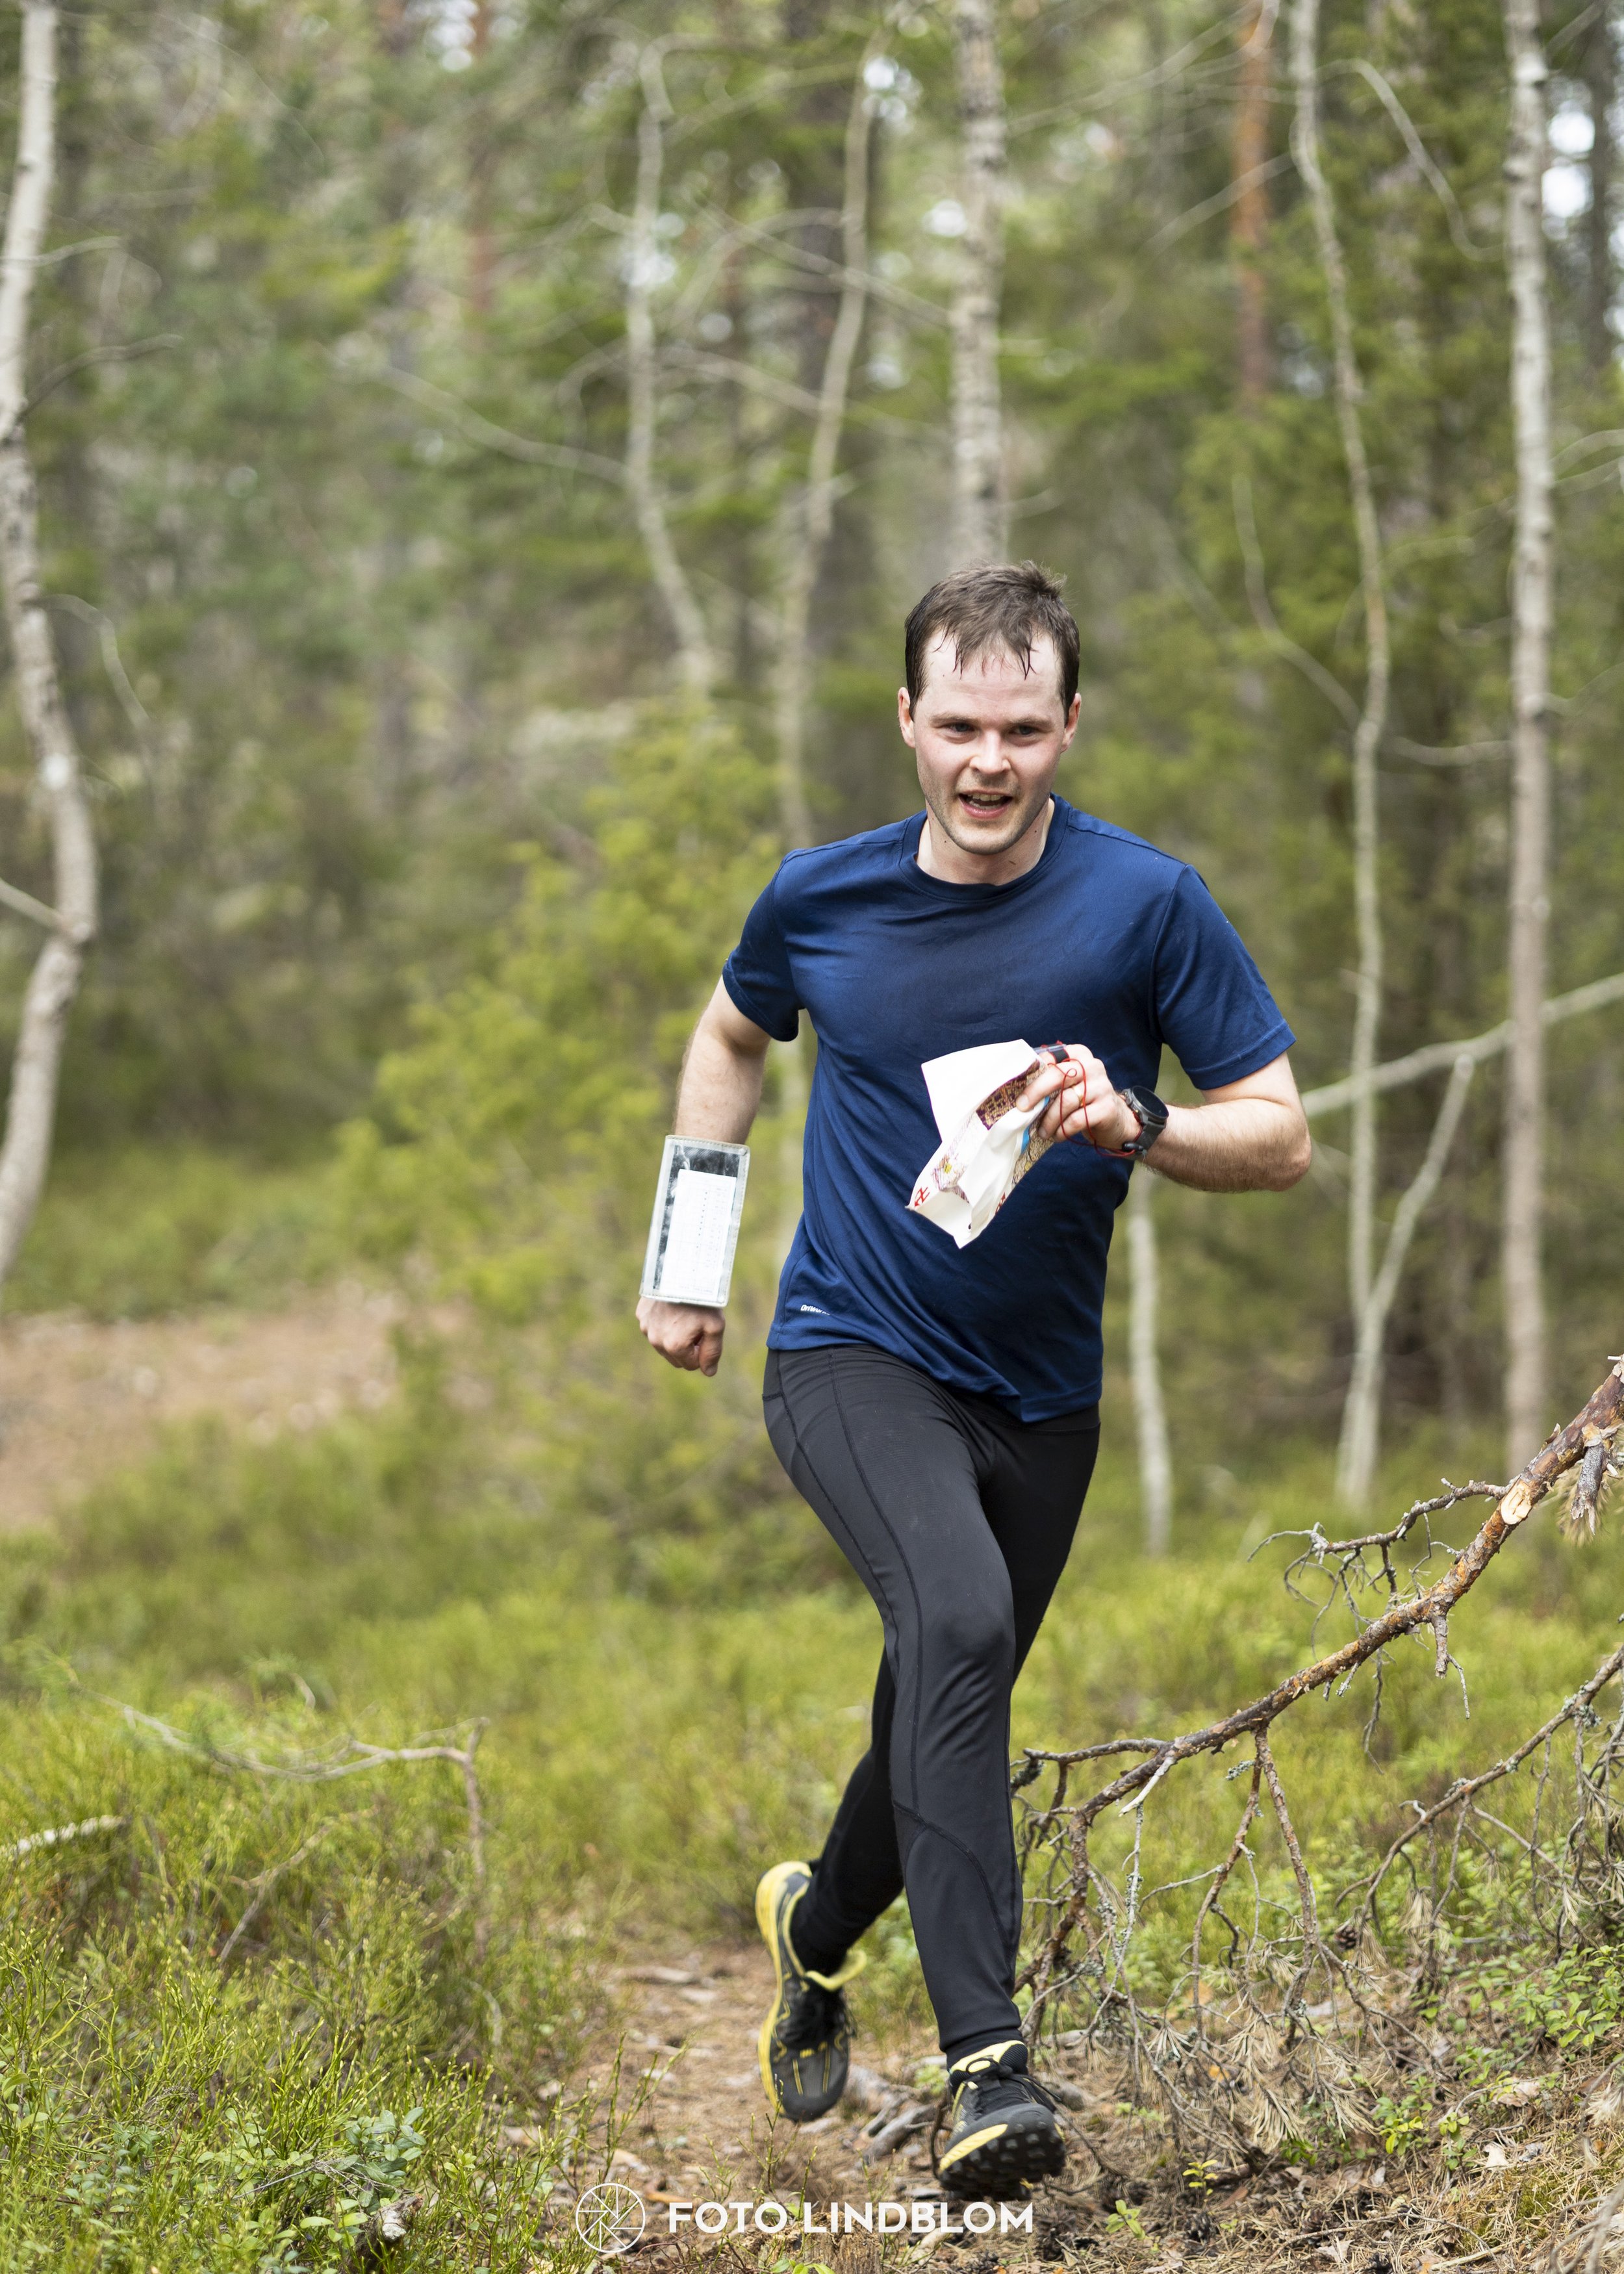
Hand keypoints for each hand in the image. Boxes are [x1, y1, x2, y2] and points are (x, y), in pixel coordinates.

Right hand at [637, 1295, 725, 1375]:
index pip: (691, 1365)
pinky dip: (663, 1323)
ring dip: (675, 1336)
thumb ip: (712, 1353)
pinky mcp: (641, 1315)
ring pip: (664, 1344)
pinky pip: (654, 1327)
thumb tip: (708, 1373)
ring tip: (685, 1315)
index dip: (702, 1351)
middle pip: (676, 1357)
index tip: (705, 1333)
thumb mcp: (715, 1327)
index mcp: (674, 1347)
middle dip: (688, 1347)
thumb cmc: (702, 1300)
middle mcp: (655, 1341)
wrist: (682, 1271)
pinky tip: (672, 1308)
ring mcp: (646, 1327)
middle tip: (696, 1325)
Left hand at [1018, 1044, 1139, 1151]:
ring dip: (1049, 1119)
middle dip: (1036, 1092)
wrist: (1115, 1119)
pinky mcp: (1107, 1107)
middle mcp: (1092, 1066)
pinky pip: (1077, 1119)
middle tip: (1022, 1108)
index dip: (1032, 1073)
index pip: (1051, 1057)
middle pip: (1058, 1075)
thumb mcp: (1067, 1084)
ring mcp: (1101, 1086)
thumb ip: (1049, 1080)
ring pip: (1066, 1101)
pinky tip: (1058, 1136)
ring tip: (1042, 1131)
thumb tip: (1018, 1092)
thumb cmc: (1082, 1100)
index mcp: (1078, 1055)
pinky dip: (1063, 1129)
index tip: (1018, 1090)